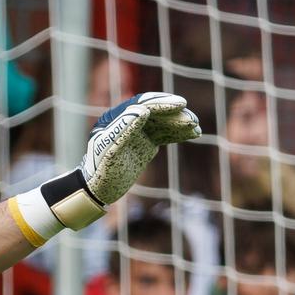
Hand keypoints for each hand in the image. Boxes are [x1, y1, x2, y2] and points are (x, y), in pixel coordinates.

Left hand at [80, 92, 202, 208]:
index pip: (143, 105)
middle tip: (192, 120)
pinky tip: (193, 134)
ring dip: (180, 123)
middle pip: (156, 112)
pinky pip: (165, 135)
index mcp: (116, 118)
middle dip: (175, 115)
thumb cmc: (100, 171)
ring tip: (196, 128)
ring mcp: (138, 133)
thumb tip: (143, 110)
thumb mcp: (109, 151)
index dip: (162, 103)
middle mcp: (128, 122)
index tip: (181, 105)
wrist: (98, 190)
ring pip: (163, 123)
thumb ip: (124, 129)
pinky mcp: (146, 143)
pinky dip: (178, 134)